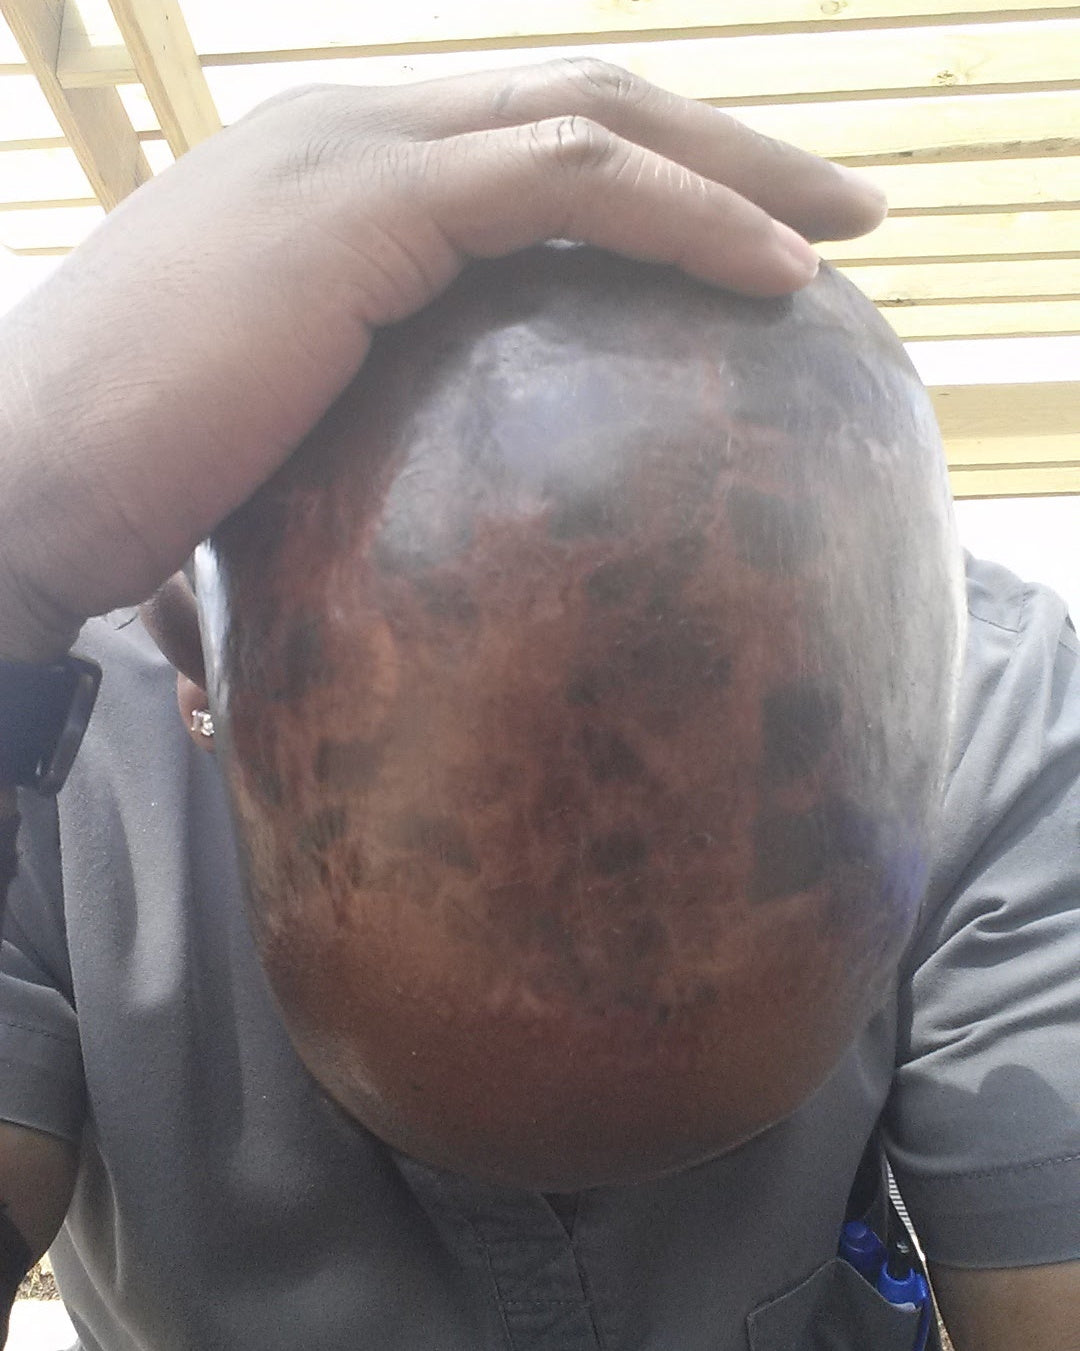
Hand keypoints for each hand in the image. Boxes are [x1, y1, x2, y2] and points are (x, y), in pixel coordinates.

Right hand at [0, 58, 884, 660]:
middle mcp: (352, 126)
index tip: (749, 231)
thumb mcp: (288, 409)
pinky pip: (570, 180)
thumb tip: (438, 488)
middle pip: (588, 100)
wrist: (22, 476)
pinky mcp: (366, 203)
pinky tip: (776, 275)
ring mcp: (356, 149)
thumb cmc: (142, 474)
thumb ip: (374, 396)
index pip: (528, 141)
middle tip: (839, 209)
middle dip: (729, 146)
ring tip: (844, 232)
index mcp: (338, 173)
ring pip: (598, 117)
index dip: (652, 171)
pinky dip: (686, 214)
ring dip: (740, 168)